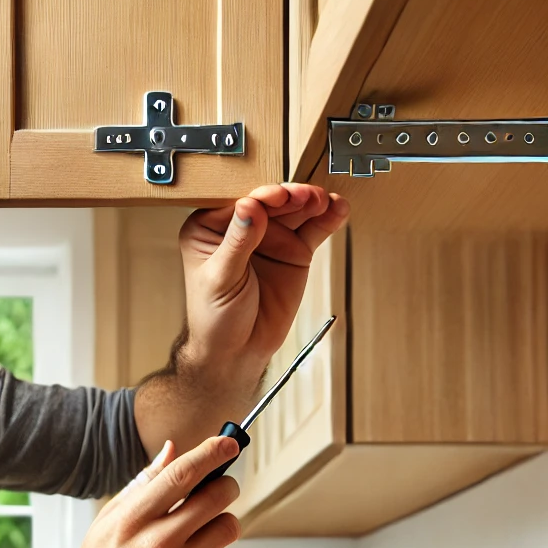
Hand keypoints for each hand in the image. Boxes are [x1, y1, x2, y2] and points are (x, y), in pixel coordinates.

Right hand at [49, 435, 240, 547]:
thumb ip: (142, 484)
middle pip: (216, 497)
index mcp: (132, 519)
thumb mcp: (107, 522)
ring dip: (222, 522)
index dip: (212, 452)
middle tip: (221, 487)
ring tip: (203, 529)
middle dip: (226, 485)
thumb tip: (171, 451)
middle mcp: (158, 542)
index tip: (228, 443)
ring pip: (228, 527)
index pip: (182, 474)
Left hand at [179, 183, 349, 378]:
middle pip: (270, 202)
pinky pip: (312, 230)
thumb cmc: (215, 318)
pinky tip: (338, 209)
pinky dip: (327, 219)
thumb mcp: (220, 279)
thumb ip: (237, 242)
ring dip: (311, 202)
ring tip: (324, 202)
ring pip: (294, 211)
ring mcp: (270, 237)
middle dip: (290, 196)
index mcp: (208, 228)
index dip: (259, 197)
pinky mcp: (293, 251)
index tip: (277, 197)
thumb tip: (249, 206)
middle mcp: (241, 227)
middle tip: (307, 197)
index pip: (237, 203)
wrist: (239, 351)